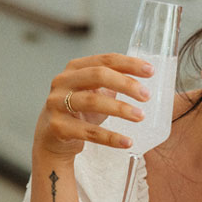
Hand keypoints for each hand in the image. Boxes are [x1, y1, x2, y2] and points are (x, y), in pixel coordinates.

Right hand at [33, 53, 152, 158]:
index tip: (150, 71)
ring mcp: (57, 103)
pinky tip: (127, 141)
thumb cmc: (80, 111)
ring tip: (140, 116)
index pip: (105, 60)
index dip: (129, 64)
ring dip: (120, 109)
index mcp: (75, 68)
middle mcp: (63, 82)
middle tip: (147, 95)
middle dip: (125, 84)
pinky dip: (110, 137)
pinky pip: (88, 132)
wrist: (51, 137)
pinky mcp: (58, 126)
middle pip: (98, 76)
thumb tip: (148, 77)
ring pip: (92, 102)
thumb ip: (116, 83)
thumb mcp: (96, 92)